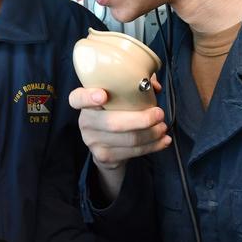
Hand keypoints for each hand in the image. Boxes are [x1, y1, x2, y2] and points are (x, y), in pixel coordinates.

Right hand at [69, 75, 171, 201]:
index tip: (103, 95)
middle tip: (159, 114)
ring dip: (152, 134)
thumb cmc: (116, 113)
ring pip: (128, 139)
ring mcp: (93, 141)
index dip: (88, 97)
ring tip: (163, 127)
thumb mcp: (120, 98)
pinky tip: (164, 141)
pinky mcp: (104, 156)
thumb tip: (153, 85)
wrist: (107, 147)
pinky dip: (153, 146)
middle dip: (142, 120)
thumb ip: (133, 86)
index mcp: (85, 103)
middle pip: (113, 123)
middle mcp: (85, 122)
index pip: (77, 98)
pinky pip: (133, 152)